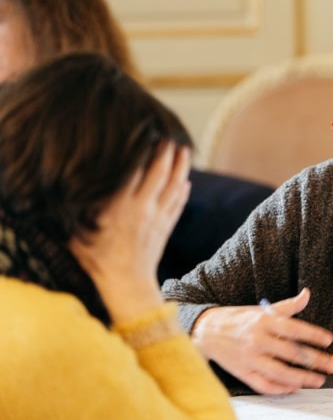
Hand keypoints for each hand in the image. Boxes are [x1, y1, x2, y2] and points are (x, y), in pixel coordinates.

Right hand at [69, 142, 190, 322]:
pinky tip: (185, 181)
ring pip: (174, 186)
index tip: (143, 134)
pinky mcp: (167, 228)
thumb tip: (61, 190)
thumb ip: (77, 210)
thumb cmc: (95, 258)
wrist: (126, 284)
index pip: (134, 171)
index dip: (141, 152)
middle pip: (160, 174)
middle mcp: (142, 209)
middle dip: (165, 153)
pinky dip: (182, 191)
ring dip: (181, 167)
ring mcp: (158, 218)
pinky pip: (178, 204)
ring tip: (184, 150)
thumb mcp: (79, 231)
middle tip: (169, 135)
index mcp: (120, 206)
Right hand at [192, 288, 332, 394]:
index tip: (328, 340)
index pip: (293, 328)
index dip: (312, 334)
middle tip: (332, 365)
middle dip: (315, 360)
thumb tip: (307, 294)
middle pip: (291, 352)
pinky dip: (280, 389)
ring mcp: (250, 358)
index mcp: (263, 322)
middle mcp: (257, 340)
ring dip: (302, 378)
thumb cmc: (238, 319)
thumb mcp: (261, 310)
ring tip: (319, 380)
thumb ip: (287, 306)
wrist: (206, 331)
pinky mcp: (243, 373)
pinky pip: (264, 385)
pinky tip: (294, 388)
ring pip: (279, 372)